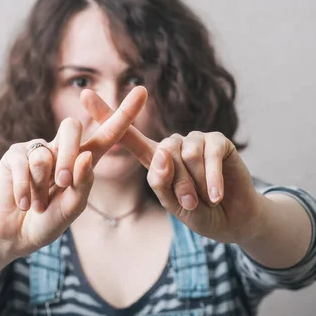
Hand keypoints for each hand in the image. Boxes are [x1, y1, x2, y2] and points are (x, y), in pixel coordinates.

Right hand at [0, 86, 148, 257]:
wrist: (16, 234)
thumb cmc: (49, 220)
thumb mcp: (72, 208)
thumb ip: (82, 184)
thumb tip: (85, 155)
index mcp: (84, 159)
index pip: (108, 133)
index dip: (124, 113)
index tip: (142, 90)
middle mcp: (62, 148)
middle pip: (71, 127)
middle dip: (67, 154)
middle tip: (62, 182)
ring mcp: (37, 149)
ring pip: (44, 154)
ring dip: (41, 186)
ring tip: (38, 204)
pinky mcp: (14, 154)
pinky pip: (23, 164)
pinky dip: (24, 189)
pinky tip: (23, 203)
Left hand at [81, 88, 262, 243]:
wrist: (232, 220)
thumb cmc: (199, 212)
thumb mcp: (173, 204)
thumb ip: (162, 182)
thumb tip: (162, 153)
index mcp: (155, 158)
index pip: (126, 136)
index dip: (105, 115)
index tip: (84, 95)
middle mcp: (172, 144)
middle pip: (162, 154)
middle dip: (176, 184)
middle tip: (189, 204)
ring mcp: (196, 139)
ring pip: (185, 154)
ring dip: (194, 183)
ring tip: (204, 199)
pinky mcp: (218, 140)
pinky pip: (209, 154)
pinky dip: (212, 178)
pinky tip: (217, 194)